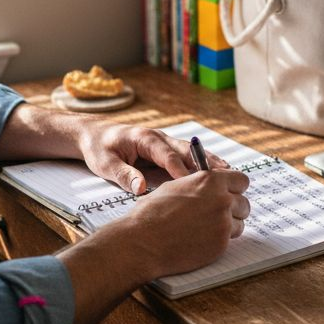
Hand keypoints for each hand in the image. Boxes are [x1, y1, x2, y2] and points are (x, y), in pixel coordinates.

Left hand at [77, 122, 227, 193]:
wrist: (94, 135)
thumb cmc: (99, 148)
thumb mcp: (104, 163)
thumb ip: (123, 174)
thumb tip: (140, 188)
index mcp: (144, 138)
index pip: (166, 154)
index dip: (180, 168)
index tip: (192, 183)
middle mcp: (159, 137)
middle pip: (186, 149)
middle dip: (204, 162)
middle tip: (224, 175)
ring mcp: (164, 142)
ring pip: (191, 152)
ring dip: (209, 161)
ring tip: (230, 173)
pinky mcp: (166, 150)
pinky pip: (187, 157)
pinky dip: (203, 164)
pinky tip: (218, 173)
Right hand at [121, 167, 251, 277]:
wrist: (143, 241)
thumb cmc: (152, 213)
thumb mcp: (176, 187)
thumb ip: (199, 186)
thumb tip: (210, 187)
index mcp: (210, 180)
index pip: (241, 180)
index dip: (235, 187)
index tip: (230, 193)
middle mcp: (221, 199)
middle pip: (244, 202)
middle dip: (234, 208)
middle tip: (219, 214)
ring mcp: (223, 222)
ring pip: (240, 222)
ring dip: (229, 225)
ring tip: (208, 228)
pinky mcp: (221, 243)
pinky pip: (231, 240)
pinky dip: (220, 240)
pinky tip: (202, 239)